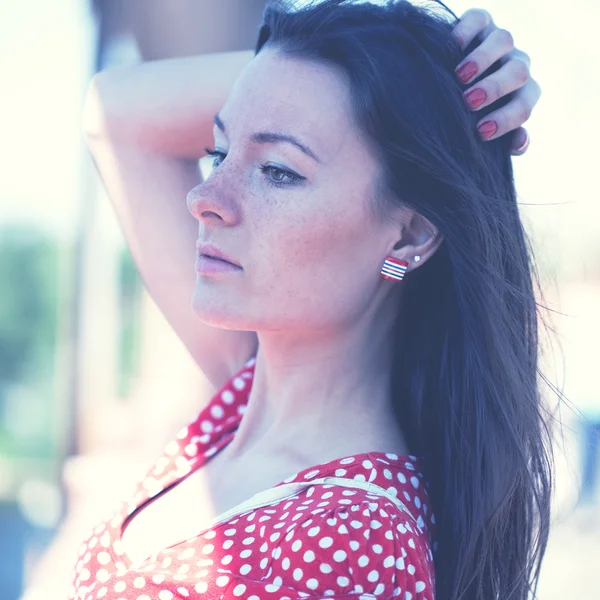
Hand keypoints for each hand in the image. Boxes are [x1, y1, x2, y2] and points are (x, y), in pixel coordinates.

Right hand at [452, 8, 540, 155]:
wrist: (446, 81)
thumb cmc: (468, 115)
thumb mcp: (484, 127)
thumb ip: (504, 139)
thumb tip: (520, 144)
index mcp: (520, 93)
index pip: (524, 105)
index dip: (506, 119)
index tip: (481, 132)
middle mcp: (514, 65)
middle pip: (518, 72)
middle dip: (494, 88)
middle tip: (469, 102)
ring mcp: (498, 42)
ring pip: (503, 41)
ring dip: (482, 60)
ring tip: (459, 76)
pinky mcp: (480, 22)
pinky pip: (478, 20)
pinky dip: (465, 31)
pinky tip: (450, 48)